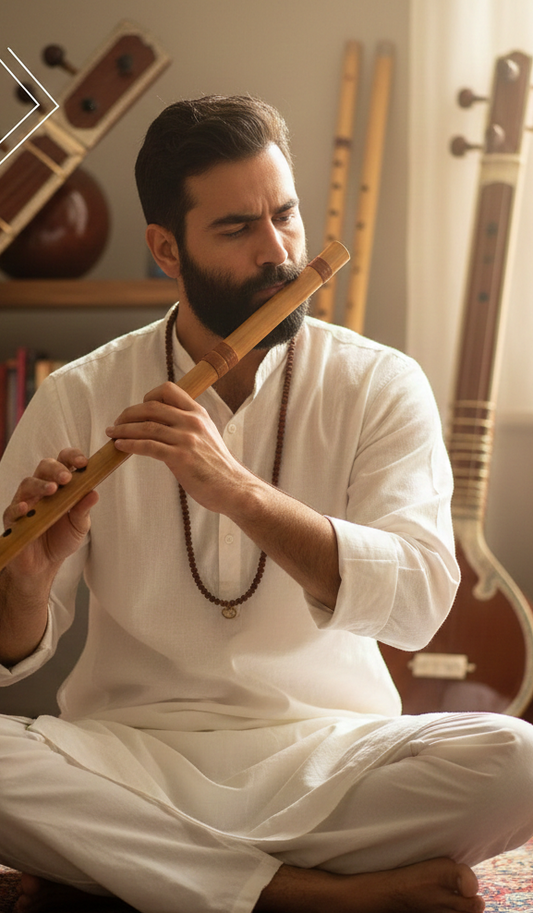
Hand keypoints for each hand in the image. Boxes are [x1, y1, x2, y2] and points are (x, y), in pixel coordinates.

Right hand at [3, 448, 98, 577]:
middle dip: (56, 469)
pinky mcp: (13, 519)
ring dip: (40, 485)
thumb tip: (94, 493)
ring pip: (28, 483)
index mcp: (61, 485)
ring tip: (52, 490)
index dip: (72, 457)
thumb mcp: (79, 525)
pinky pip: (12, 509)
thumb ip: (84, 509)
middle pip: (45, 467)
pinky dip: (19, 507)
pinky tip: (26, 508)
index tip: (83, 462)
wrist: (44, 564)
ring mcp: (26, 502)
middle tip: (67, 478)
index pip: (64, 462)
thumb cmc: (63, 538)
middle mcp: (42, 489)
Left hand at [105, 382, 247, 512]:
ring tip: (112, 434)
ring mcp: (187, 439)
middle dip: (128, 414)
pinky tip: (120, 446)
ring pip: (146, 426)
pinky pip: (148, 446)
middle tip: (117, 423)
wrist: (233, 487)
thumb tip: (163, 422)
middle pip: (151, 407)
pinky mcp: (180, 458)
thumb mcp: (207, 435)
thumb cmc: (217, 466)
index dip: (148, 396)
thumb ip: (188, 425)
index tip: (138, 410)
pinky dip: (130, 445)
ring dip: (124, 429)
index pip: (168, 390)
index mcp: (198, 413)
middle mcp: (192, 422)